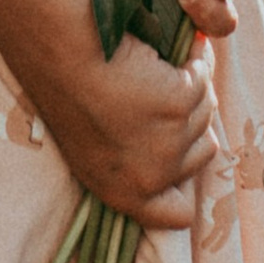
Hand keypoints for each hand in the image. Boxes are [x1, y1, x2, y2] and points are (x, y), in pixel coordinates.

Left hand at [37, 34, 218, 230]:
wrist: (58, 47)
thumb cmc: (67, 86)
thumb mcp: (91, 146)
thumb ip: (130, 163)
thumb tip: (174, 156)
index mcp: (123, 194)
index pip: (178, 215)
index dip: (183, 182)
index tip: (177, 149)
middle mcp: (151, 178)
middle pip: (203, 151)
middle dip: (189, 119)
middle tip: (158, 91)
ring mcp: (169, 143)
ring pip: (205, 110)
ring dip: (191, 85)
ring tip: (153, 66)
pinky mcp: (179, 104)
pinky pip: (201, 77)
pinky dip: (194, 59)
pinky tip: (171, 48)